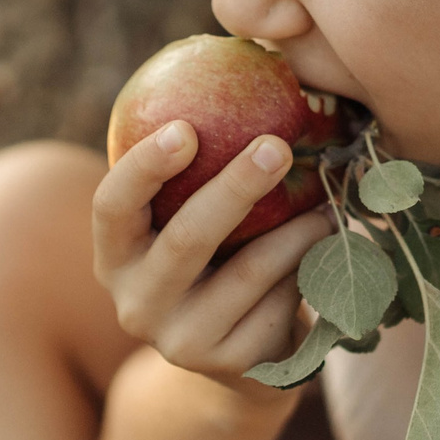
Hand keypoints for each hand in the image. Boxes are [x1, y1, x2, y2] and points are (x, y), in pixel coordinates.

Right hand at [92, 122, 332, 386]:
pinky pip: (280, 303)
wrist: (242, 358)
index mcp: (116, 255)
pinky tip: (327, 250)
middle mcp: (135, 303)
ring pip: (249, 271)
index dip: (143, 167)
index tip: (186, 128)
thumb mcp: (194, 220)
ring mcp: (180, 342)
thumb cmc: (220, 261)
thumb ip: (198, 173)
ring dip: (297, 229)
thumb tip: (250, 74)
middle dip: (235, 186)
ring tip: (327, 201)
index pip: (112, 207)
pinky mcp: (229, 365)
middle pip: (187, 238)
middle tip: (277, 145)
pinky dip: (308, 270)